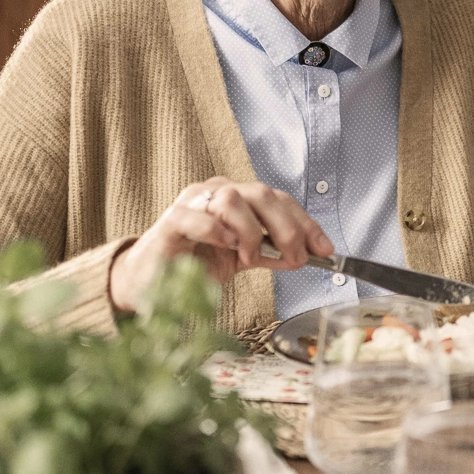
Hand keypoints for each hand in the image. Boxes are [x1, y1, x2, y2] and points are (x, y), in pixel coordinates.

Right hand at [109, 177, 333, 313]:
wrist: (148, 281)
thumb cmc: (195, 263)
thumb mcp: (243, 258)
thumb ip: (272, 252)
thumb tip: (308, 254)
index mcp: (238, 197)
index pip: (279, 200)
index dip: (306, 223)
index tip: (325, 249)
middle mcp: (217, 191)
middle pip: (262, 194)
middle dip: (287, 228)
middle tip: (294, 258)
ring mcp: (192, 202)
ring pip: (232, 198)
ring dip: (251, 232)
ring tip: (249, 258)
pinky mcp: (170, 221)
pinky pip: (196, 215)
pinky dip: (216, 229)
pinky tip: (227, 246)